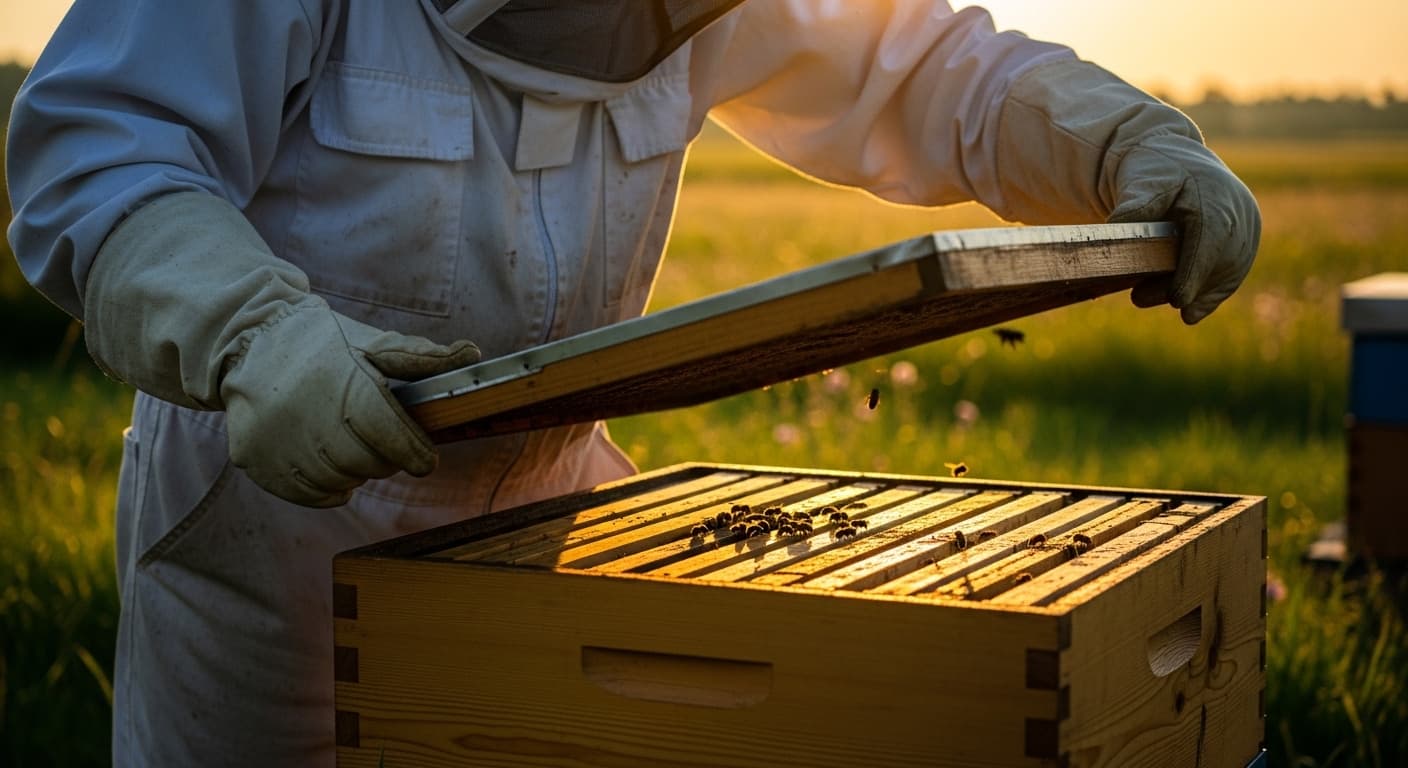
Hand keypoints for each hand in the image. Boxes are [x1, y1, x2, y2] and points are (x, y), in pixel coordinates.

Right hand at [221, 300, 479, 506]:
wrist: (250, 340)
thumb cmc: (323, 343)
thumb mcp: (373, 343)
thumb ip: (422, 357)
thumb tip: (471, 355)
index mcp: (343, 383)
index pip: (391, 435)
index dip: (415, 453)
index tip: (425, 459)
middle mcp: (306, 413)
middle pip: (367, 463)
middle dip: (385, 459)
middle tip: (383, 444)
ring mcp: (276, 439)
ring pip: (338, 482)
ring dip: (355, 473)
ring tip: (351, 447)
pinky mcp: (253, 458)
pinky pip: (304, 493)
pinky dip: (326, 490)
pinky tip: (331, 469)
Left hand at [1108, 136, 1260, 323]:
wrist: (1178, 160)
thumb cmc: (1155, 169)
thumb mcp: (1140, 179)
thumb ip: (1134, 204)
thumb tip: (1117, 228)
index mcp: (1215, 196)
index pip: (1212, 237)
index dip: (1196, 271)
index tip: (1178, 299)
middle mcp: (1240, 214)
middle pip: (1219, 262)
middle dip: (1184, 286)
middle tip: (1138, 297)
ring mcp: (1247, 230)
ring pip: (1227, 273)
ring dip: (1195, 293)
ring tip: (1149, 298)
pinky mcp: (1246, 243)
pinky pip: (1232, 275)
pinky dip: (1210, 294)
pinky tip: (1189, 311)